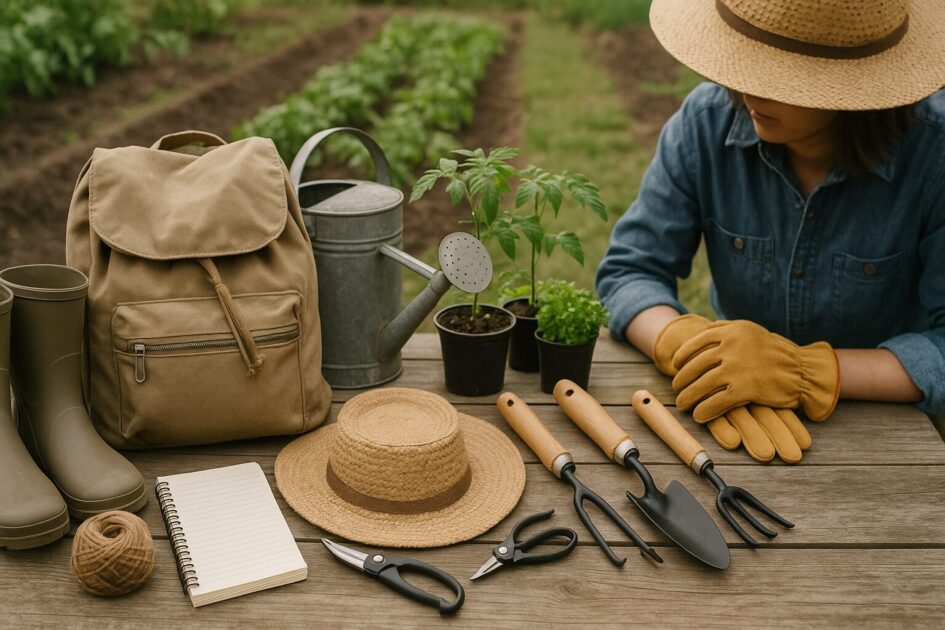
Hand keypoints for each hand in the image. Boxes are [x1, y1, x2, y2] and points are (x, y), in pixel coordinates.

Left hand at [653, 315, 811, 462]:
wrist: (802, 370)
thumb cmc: (774, 351)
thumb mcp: (749, 330)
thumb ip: (725, 329)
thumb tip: (701, 329)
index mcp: (731, 331)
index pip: (695, 343)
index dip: (681, 356)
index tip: (675, 366)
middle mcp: (731, 347)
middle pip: (695, 366)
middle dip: (681, 380)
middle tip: (676, 388)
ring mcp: (737, 368)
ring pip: (701, 385)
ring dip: (688, 397)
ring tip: (682, 404)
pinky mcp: (746, 389)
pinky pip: (716, 402)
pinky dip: (704, 411)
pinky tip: (699, 416)